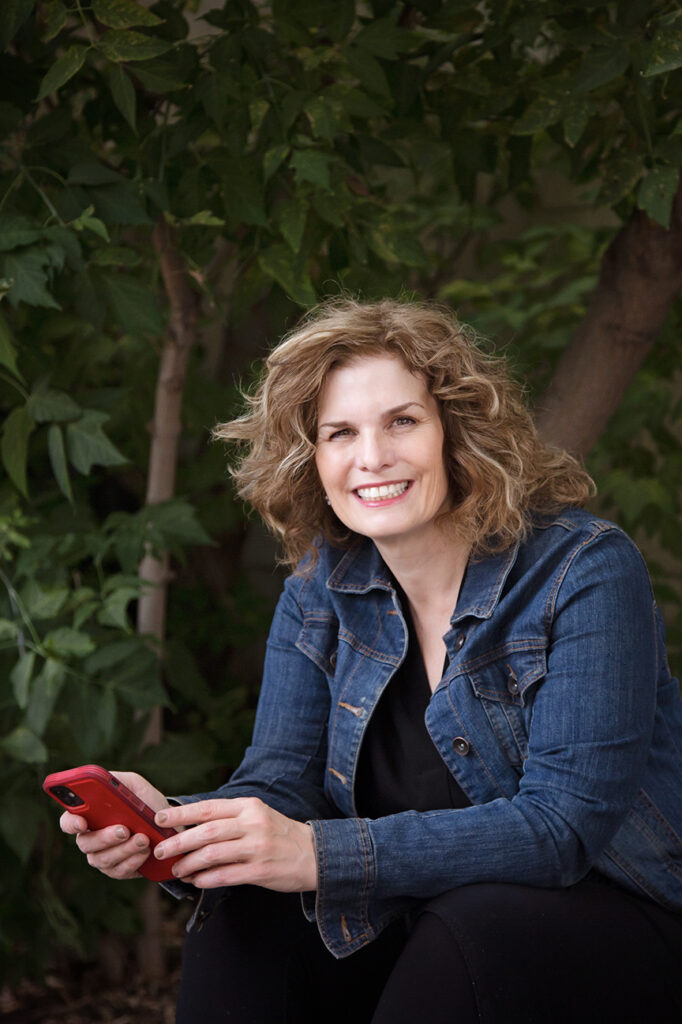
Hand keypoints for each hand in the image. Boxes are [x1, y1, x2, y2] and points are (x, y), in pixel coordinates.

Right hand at [59, 771, 170, 879]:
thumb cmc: (145, 802)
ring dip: (124, 849)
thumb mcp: (134, 785)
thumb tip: (104, 782)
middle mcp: (91, 838)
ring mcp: (102, 856)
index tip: (82, 822)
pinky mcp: (118, 870)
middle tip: (124, 830)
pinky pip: (120, 870)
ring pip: (103, 859)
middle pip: (85, 843)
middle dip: (105, 837)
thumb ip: (117, 782)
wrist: (169, 824)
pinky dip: (134, 860)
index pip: (68, 821)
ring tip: (143, 839)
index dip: (71, 823)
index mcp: (89, 815)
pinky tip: (145, 851)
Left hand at [152, 797, 317, 892]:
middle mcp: (252, 824)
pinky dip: (206, 879)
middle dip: (178, 842)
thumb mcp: (257, 816)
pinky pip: (225, 875)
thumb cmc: (279, 834)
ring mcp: (257, 847)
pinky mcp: (260, 870)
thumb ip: (229, 819)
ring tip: (177, 870)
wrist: (314, 854)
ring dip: (189, 864)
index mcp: (249, 806)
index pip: (208, 808)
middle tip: (161, 850)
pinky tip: (196, 881)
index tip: (160, 819)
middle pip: (206, 831)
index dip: (181, 814)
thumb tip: (191, 827)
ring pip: (212, 854)